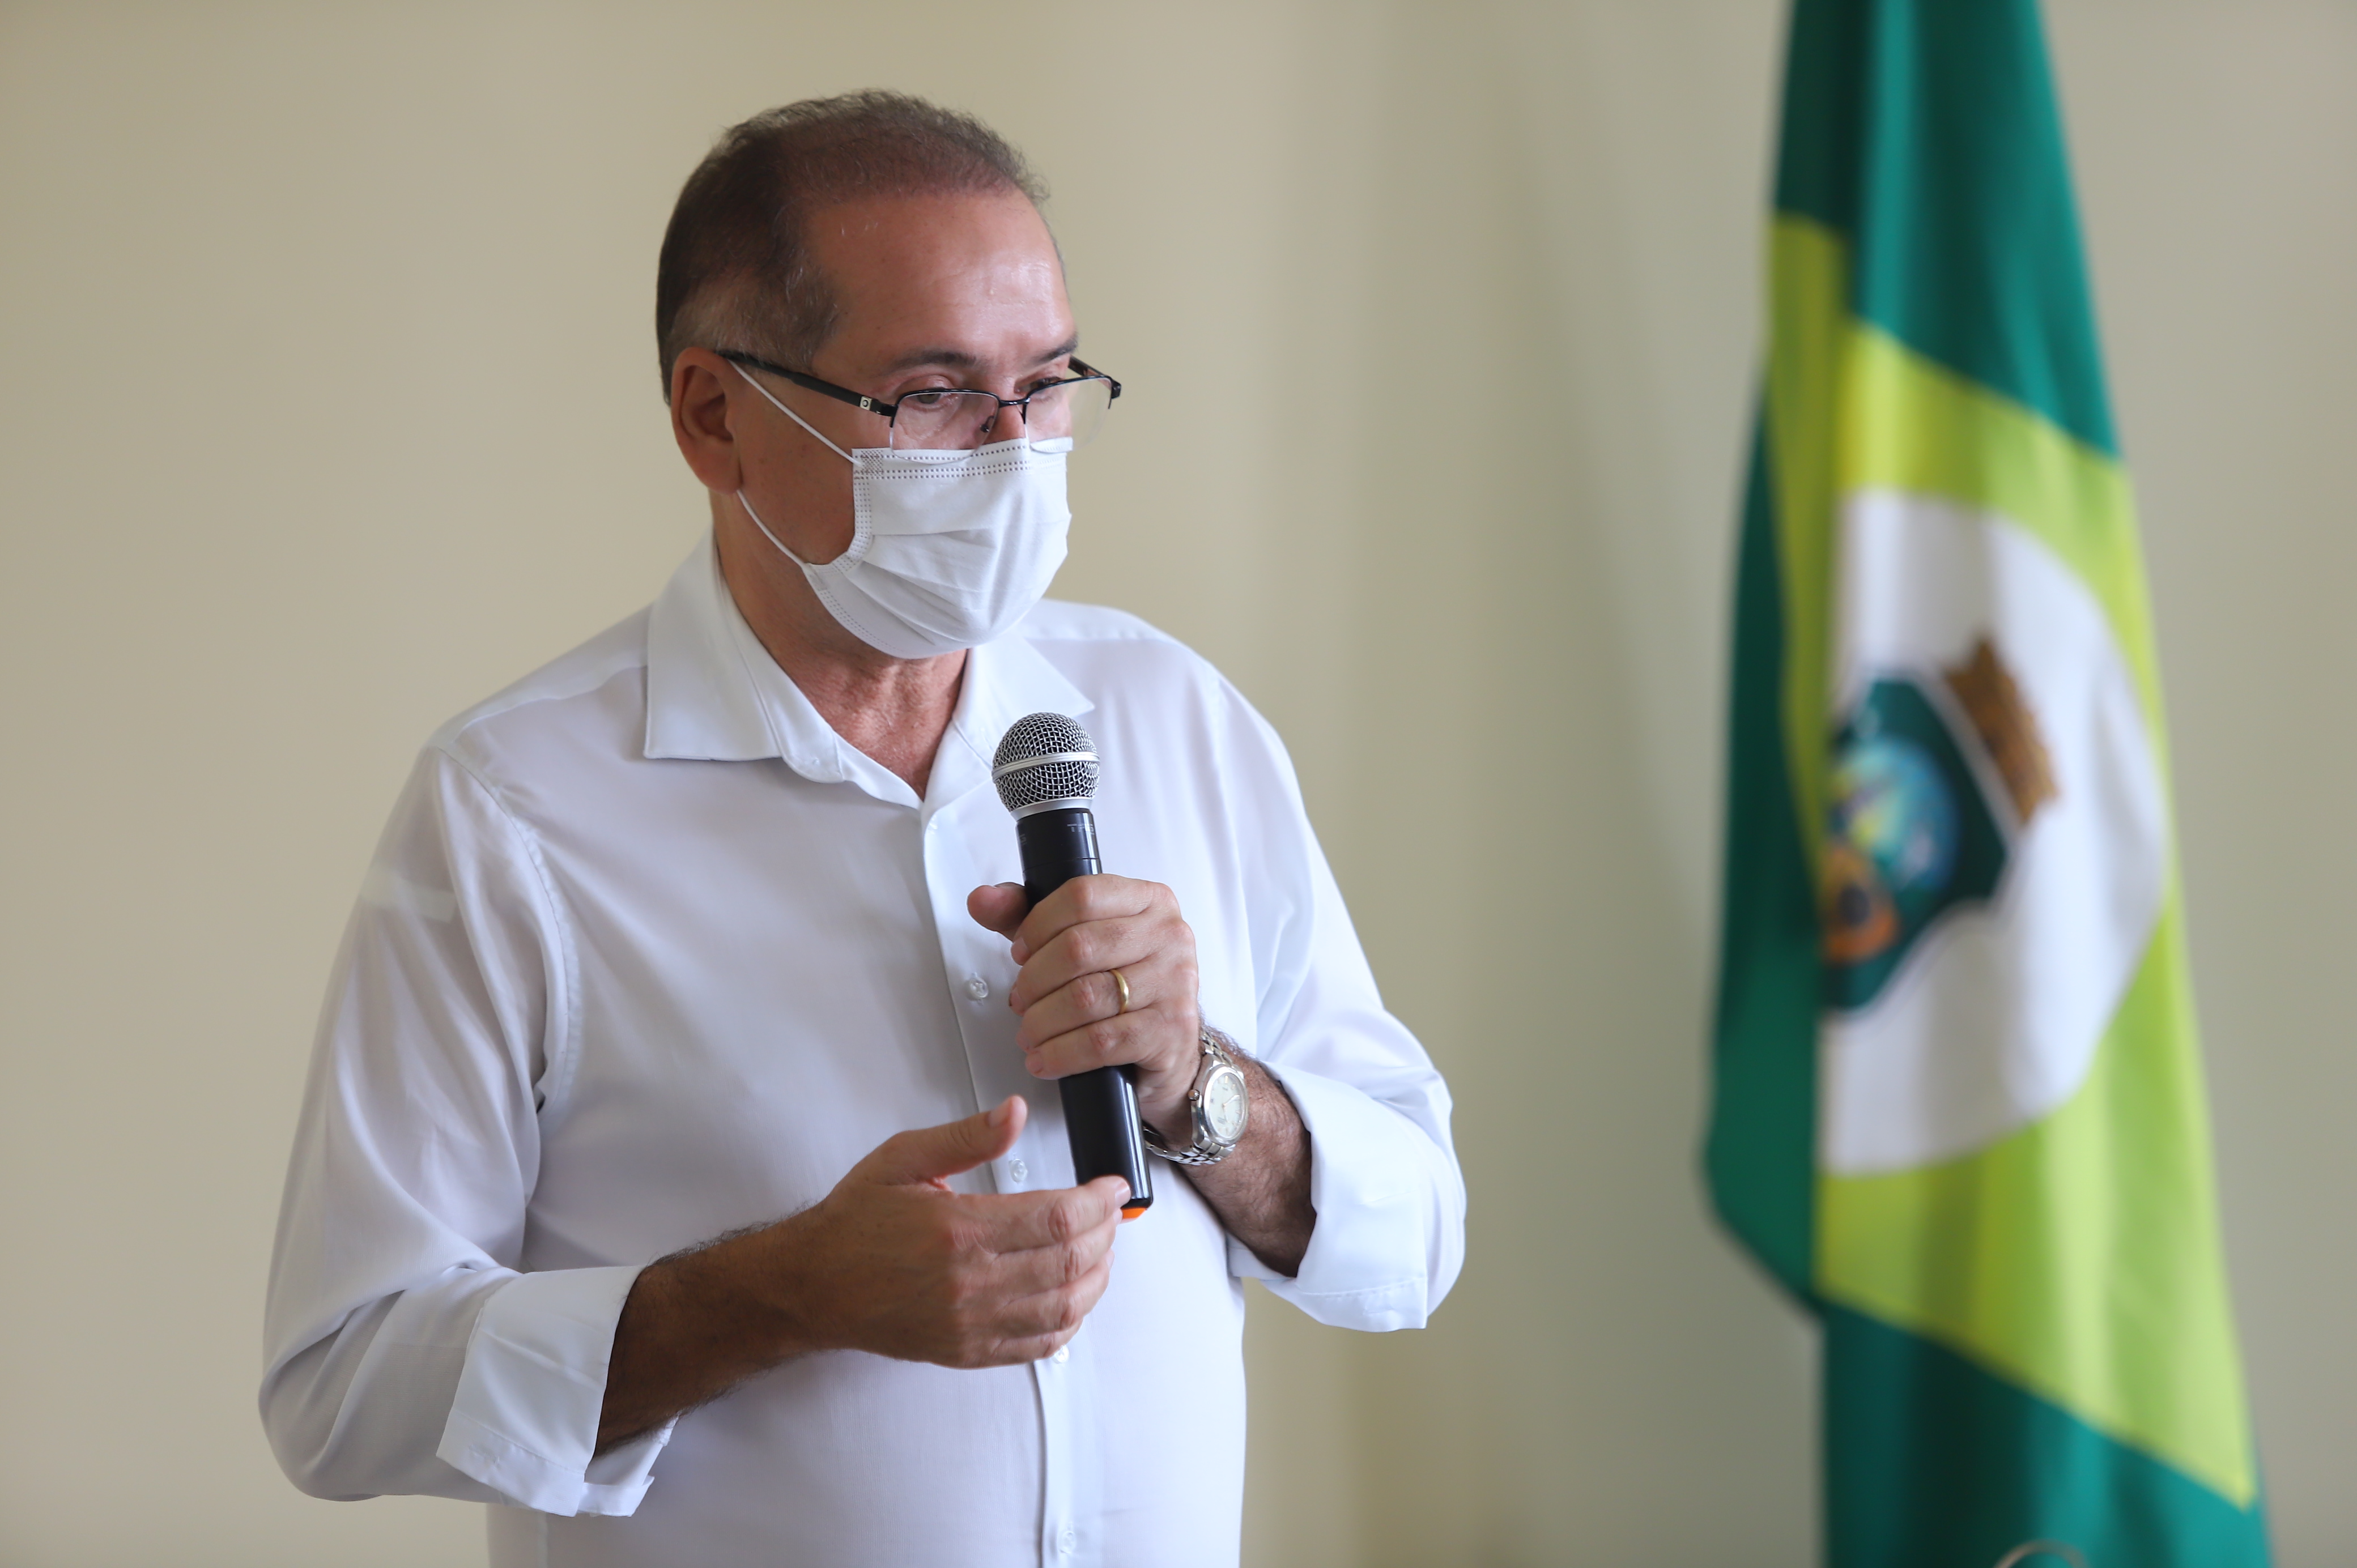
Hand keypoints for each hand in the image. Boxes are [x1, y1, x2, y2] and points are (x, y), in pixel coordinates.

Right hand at [752, 1095, 1126, 1367]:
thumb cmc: (855, 1221)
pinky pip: (1037, 1345)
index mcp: (958, 1229)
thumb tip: (1015, 1113)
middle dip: (1105, 1235)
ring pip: (1063, 1307)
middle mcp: (969, 1282)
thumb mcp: (904, 1158)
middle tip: (1112, 1214)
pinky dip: (1069, 1323)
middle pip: (1069, 1262)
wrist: (814, 1284)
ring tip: (1103, 1251)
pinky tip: (1076, 1298)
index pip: (1057, 1217)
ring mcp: (970, 1323)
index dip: (1098, 1202)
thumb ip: (966, 1136)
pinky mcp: (967, 1350)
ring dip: (1096, 1279)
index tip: (1111, 1188)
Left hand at [967, 876, 1203, 1139]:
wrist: (1169, 1047)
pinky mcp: (1169, 1032)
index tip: (1021, 951)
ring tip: (1029, 1032)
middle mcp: (1169, 936)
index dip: (1038, 925)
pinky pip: (1101, 1041)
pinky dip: (1062, 1053)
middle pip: (1079, 947)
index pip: (1082, 896)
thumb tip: (982, 899)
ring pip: (1086, 997)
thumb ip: (1026, 915)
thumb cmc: (1123, 985)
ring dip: (1042, 1020)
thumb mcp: (1076, 940)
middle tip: (1021, 999)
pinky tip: (1045, 1058)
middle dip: (1035, 979)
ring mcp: (1174, 984)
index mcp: (1148, 901)